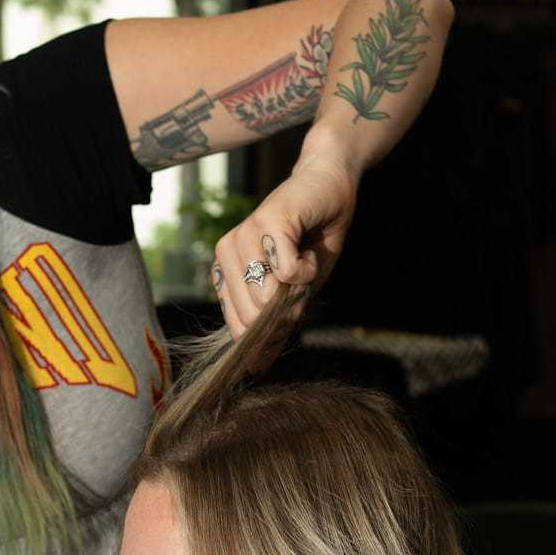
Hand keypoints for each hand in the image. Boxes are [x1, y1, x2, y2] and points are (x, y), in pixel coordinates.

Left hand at [211, 136, 358, 341]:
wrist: (331, 187)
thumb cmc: (313, 241)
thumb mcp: (294, 293)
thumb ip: (273, 327)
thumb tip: (254, 367)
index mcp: (224, 271)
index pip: (240, 326)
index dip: (274, 325)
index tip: (291, 297)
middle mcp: (225, 253)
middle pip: (254, 315)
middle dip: (290, 305)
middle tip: (300, 272)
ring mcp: (242, 236)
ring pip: (267, 296)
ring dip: (300, 285)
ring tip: (302, 256)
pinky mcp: (265, 222)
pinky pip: (286, 272)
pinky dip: (307, 269)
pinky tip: (307, 248)